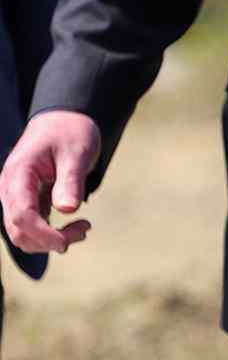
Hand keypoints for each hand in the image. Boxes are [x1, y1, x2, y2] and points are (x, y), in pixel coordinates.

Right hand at [1, 110, 102, 253]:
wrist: (65, 118)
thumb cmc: (71, 131)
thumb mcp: (77, 152)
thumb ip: (70, 180)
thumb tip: (67, 209)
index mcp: (18, 174)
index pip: (21, 215)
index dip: (42, 234)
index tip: (66, 242)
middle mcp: (11, 188)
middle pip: (18, 230)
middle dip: (48, 240)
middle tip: (84, 231)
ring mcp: (17, 195)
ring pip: (22, 232)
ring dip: (49, 239)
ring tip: (82, 229)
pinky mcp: (28, 199)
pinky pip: (32, 224)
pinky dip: (50, 232)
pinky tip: (74, 225)